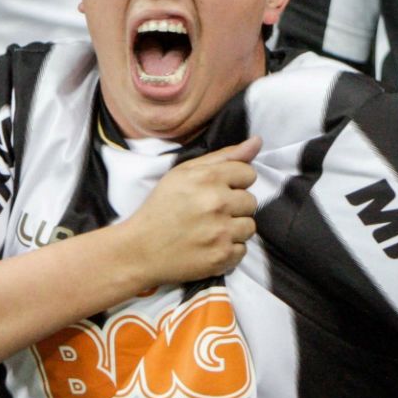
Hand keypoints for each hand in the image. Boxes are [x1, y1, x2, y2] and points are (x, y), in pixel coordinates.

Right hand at [119, 138, 260, 288]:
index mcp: (207, 178)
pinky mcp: (223, 256)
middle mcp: (217, 203)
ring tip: (209, 230)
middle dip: (234, 206)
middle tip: (209, 213)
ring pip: (250, 226)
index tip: (217, 190)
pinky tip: (209, 245)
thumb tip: (257, 142)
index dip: (234, 182)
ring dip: (234, 229)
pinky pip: (243, 249)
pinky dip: (229, 250)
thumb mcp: (184, 173)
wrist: (140, 249)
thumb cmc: (161, 207)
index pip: (249, 173)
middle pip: (251, 201)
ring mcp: (221, 231)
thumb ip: (223, 157)